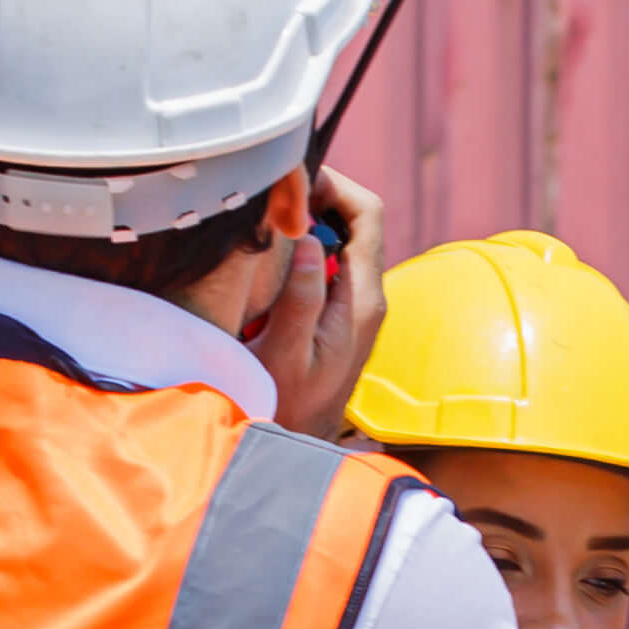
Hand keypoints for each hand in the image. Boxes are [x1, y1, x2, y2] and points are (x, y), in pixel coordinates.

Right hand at [255, 159, 385, 433]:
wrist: (300, 444)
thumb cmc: (288, 406)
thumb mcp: (286, 356)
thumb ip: (301, 300)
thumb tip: (310, 240)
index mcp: (362, 298)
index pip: (367, 213)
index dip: (334, 185)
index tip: (290, 184)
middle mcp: (366, 293)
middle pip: (353, 217)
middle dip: (313, 198)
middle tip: (267, 200)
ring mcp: (354, 301)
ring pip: (338, 237)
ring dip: (303, 223)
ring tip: (261, 224)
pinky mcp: (337, 310)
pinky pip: (325, 260)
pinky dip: (298, 247)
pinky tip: (265, 256)